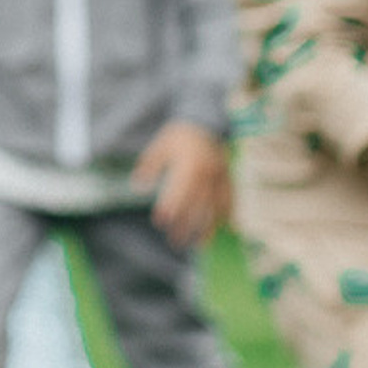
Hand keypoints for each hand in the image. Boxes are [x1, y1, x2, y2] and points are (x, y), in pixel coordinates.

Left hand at [132, 119, 228, 247]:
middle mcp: (208, 171)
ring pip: (216, 206)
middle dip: (186, 224)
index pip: (179, 190)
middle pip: (196, 203)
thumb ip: (149, 166)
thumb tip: (137, 186)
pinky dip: (226, 215)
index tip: (160, 221)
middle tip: (175, 242)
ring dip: (208, 227)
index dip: (170, 206)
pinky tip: (222, 230)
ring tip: (199, 245)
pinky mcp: (228, 178)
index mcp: (190, 163)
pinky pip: (230, 200)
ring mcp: (221, 176)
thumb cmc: (177, 136)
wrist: (204, 122)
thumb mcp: (159, 146)